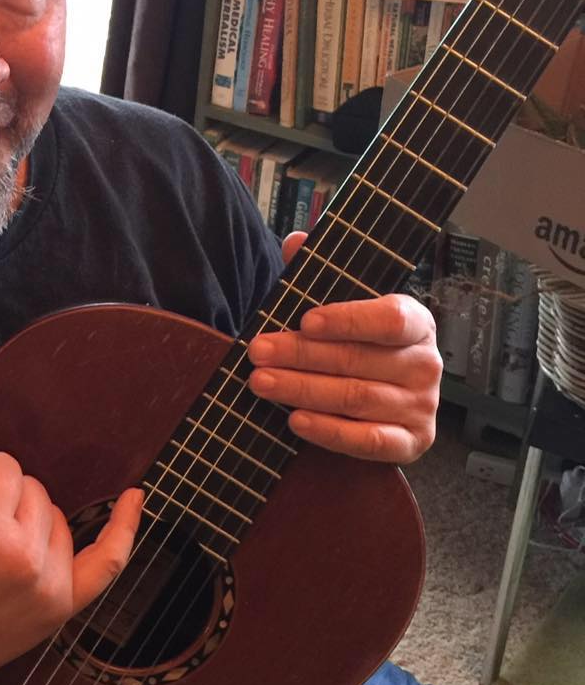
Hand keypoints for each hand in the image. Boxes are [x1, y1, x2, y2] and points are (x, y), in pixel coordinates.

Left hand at [247, 232, 441, 463]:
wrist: (384, 395)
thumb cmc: (359, 344)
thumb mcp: (341, 307)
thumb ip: (320, 273)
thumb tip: (297, 241)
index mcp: (415, 322)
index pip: (389, 319)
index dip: (348, 319)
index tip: (305, 320)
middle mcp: (426, 364)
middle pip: (358, 360)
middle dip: (300, 355)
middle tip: (259, 351)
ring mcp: (422, 406)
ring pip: (355, 398)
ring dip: (303, 390)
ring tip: (261, 382)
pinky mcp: (411, 443)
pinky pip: (368, 441)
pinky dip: (330, 432)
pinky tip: (296, 420)